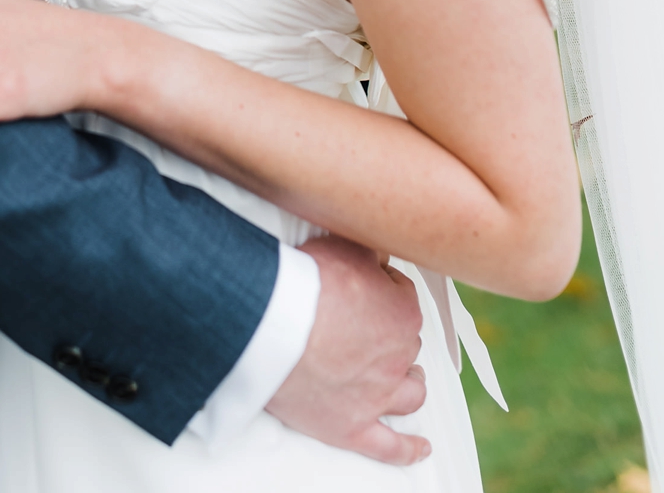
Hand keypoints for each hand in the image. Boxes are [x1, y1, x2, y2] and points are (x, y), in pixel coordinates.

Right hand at [267, 235, 428, 465]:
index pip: (403, 296)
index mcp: (402, 313)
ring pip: (410, 394)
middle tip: (370, 326)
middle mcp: (398, 356)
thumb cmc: (306, 283)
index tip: (365, 286)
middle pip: (406, 345)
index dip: (383, 289)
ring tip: (407, 379)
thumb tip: (381, 253)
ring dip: (411, 384)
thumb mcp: (344, 246)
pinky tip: (421, 447)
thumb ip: (370, 251)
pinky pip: (390, 447)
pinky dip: (409, 449)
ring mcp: (378, 395)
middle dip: (393, 335)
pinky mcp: (354, 427)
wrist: (274, 325)